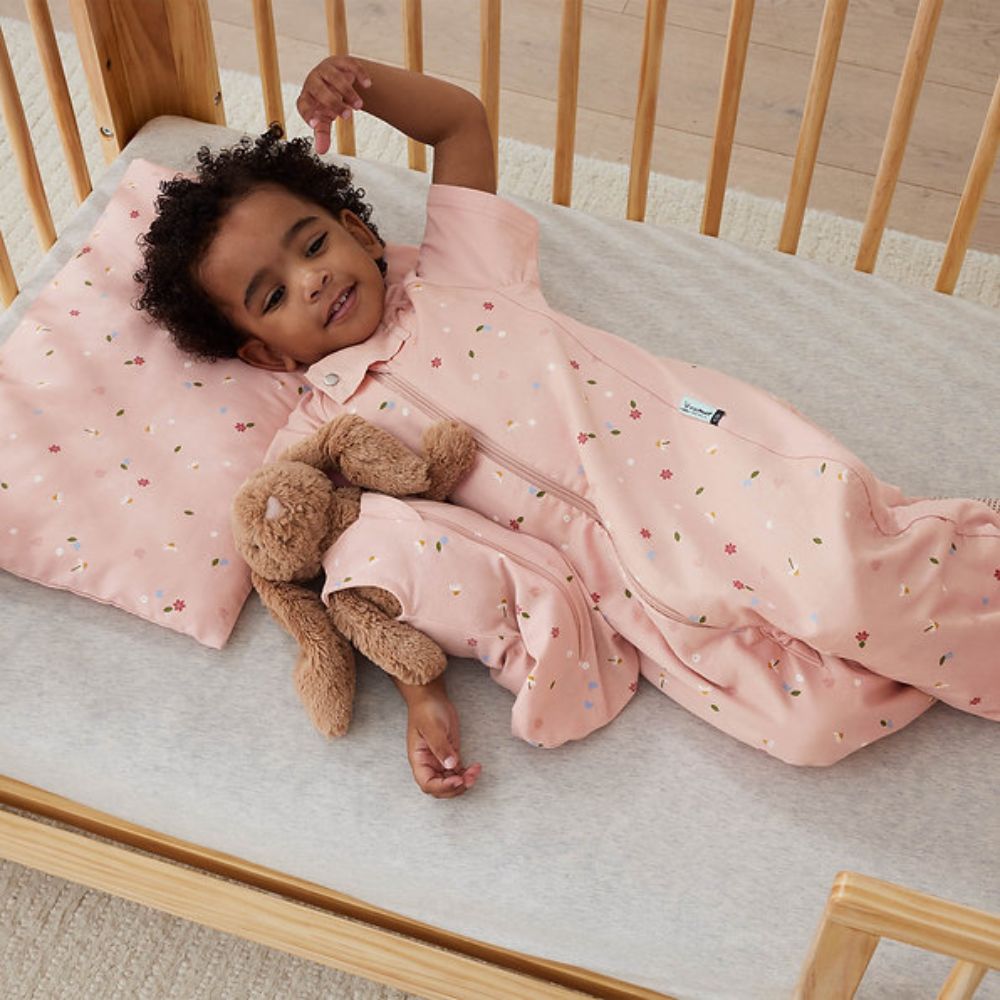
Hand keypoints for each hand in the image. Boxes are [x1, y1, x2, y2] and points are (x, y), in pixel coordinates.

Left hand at [297, 56, 371, 153]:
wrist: (337, 78)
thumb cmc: (328, 102)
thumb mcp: (326, 118)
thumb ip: (323, 134)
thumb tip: (321, 151)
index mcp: (307, 97)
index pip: (303, 105)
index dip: (308, 114)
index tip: (316, 124)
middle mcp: (313, 81)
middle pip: (320, 90)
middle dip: (334, 103)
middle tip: (349, 116)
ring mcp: (327, 69)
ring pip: (335, 78)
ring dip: (348, 92)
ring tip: (359, 106)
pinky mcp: (341, 61)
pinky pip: (350, 64)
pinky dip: (360, 74)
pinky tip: (368, 85)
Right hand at [404, 680, 481, 798]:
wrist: (431, 698)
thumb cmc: (426, 710)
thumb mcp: (432, 727)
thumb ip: (440, 747)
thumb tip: (450, 766)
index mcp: (419, 760)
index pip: (427, 783)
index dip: (442, 787)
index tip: (457, 780)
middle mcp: (428, 764)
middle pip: (440, 787)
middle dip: (455, 787)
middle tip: (469, 779)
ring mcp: (439, 760)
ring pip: (451, 781)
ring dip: (463, 781)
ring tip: (475, 772)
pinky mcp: (450, 755)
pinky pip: (458, 772)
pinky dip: (467, 774)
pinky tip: (476, 768)